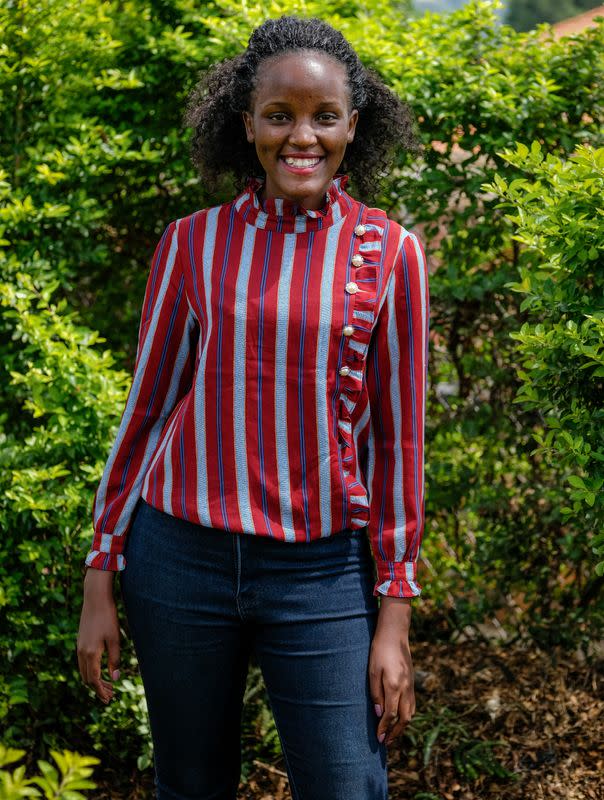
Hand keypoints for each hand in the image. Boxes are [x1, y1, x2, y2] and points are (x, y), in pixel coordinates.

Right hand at [76, 567, 120, 703]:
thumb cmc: (108, 617)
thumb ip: (114, 659)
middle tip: (111, 695)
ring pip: (84, 671)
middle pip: (87, 679)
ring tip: (108, 684)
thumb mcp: (115, 639)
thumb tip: (115, 678)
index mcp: (90, 654)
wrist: (95, 598)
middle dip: (98, 689)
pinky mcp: (80, 641)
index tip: (109, 699)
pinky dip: (90, 671)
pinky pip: (83, 663)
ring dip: (94, 680)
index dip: (101, 692)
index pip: (94, 681)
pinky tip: (100, 670)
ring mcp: (79, 647)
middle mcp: (82, 652)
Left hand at [369, 597, 414, 745]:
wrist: (395, 634)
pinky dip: (407, 715)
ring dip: (402, 726)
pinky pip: (413, 704)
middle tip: (386, 742)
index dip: (384, 728)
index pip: (390, 715)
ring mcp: (411, 685)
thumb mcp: (372, 670)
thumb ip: (375, 693)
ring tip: (393, 734)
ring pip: (411, 713)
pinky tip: (400, 717)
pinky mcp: (412, 681)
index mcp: (394, 686)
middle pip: (404, 718)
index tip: (378, 739)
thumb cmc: (379, 650)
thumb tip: (379, 713)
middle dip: (395, 733)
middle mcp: (405, 688)